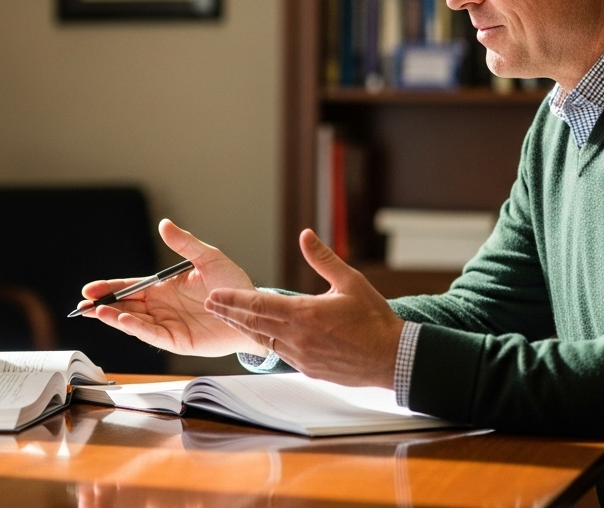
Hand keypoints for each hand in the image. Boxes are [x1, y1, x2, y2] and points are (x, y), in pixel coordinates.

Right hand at [77, 219, 265, 356]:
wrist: (251, 308)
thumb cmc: (232, 284)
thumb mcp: (208, 257)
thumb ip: (184, 243)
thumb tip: (164, 224)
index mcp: (164, 288)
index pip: (131, 287)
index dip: (110, 288)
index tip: (90, 289)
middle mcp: (162, 308)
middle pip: (126, 306)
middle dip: (103, 306)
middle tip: (83, 306)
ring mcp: (168, 325)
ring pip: (135, 322)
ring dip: (115, 317)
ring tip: (99, 311)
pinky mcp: (179, 340)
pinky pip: (153, 335)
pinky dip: (137, 328)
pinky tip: (123, 320)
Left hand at [205, 229, 403, 387]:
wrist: (393, 358)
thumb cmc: (375, 320)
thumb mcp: (350, 282)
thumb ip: (323, 259)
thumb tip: (304, 235)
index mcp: (305, 314)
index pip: (259, 305)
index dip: (234, 299)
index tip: (215, 294)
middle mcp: (298, 337)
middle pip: (254, 323)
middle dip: (229, 312)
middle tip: (210, 305)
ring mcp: (301, 356)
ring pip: (263, 340)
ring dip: (243, 328)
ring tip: (227, 319)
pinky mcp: (308, 369)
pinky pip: (280, 353)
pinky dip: (265, 342)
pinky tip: (258, 336)